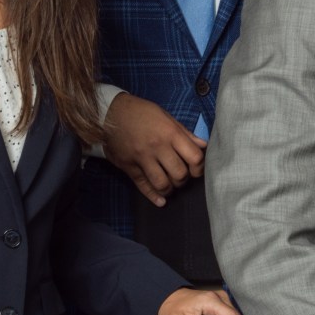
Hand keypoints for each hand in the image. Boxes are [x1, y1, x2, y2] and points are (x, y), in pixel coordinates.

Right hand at [104, 92, 205, 206]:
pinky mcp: (128, 166)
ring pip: (162, 183)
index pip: (195, 157)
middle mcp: (158, 147)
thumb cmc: (141, 113)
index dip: (199, 167)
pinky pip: (143, 186)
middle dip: (184, 179)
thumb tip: (203, 146)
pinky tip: (161, 201)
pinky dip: (154, 196)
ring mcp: (142, 158)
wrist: (110, 113)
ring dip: (170, 188)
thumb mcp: (166, 117)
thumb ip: (185, 133)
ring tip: (170, 184)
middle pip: (179, 173)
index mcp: (171, 133)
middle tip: (181, 176)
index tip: (197, 169)